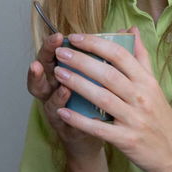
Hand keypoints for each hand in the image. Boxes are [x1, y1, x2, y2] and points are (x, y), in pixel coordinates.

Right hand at [26, 33, 105, 160]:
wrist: (91, 141)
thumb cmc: (97, 106)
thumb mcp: (102, 81)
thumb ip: (111, 56)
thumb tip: (128, 30)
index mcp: (60, 73)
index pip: (50, 55)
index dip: (51, 45)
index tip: (60, 34)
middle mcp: (52, 89)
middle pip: (42, 71)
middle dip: (47, 58)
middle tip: (57, 48)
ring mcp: (54, 109)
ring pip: (46, 96)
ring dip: (54, 86)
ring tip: (61, 75)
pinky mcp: (62, 128)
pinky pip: (60, 120)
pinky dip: (64, 114)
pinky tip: (65, 109)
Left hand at [50, 30, 171, 171]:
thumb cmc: (161, 119)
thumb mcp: (155, 87)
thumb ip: (141, 58)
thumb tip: (131, 30)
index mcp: (147, 82)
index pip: (120, 55)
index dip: (96, 43)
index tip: (75, 37)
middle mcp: (142, 98)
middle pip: (108, 74)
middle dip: (81, 61)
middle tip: (60, 52)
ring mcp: (135, 119)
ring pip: (102, 97)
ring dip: (77, 84)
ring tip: (58, 74)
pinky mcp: (127, 140)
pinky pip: (99, 128)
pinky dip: (79, 120)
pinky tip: (62, 111)